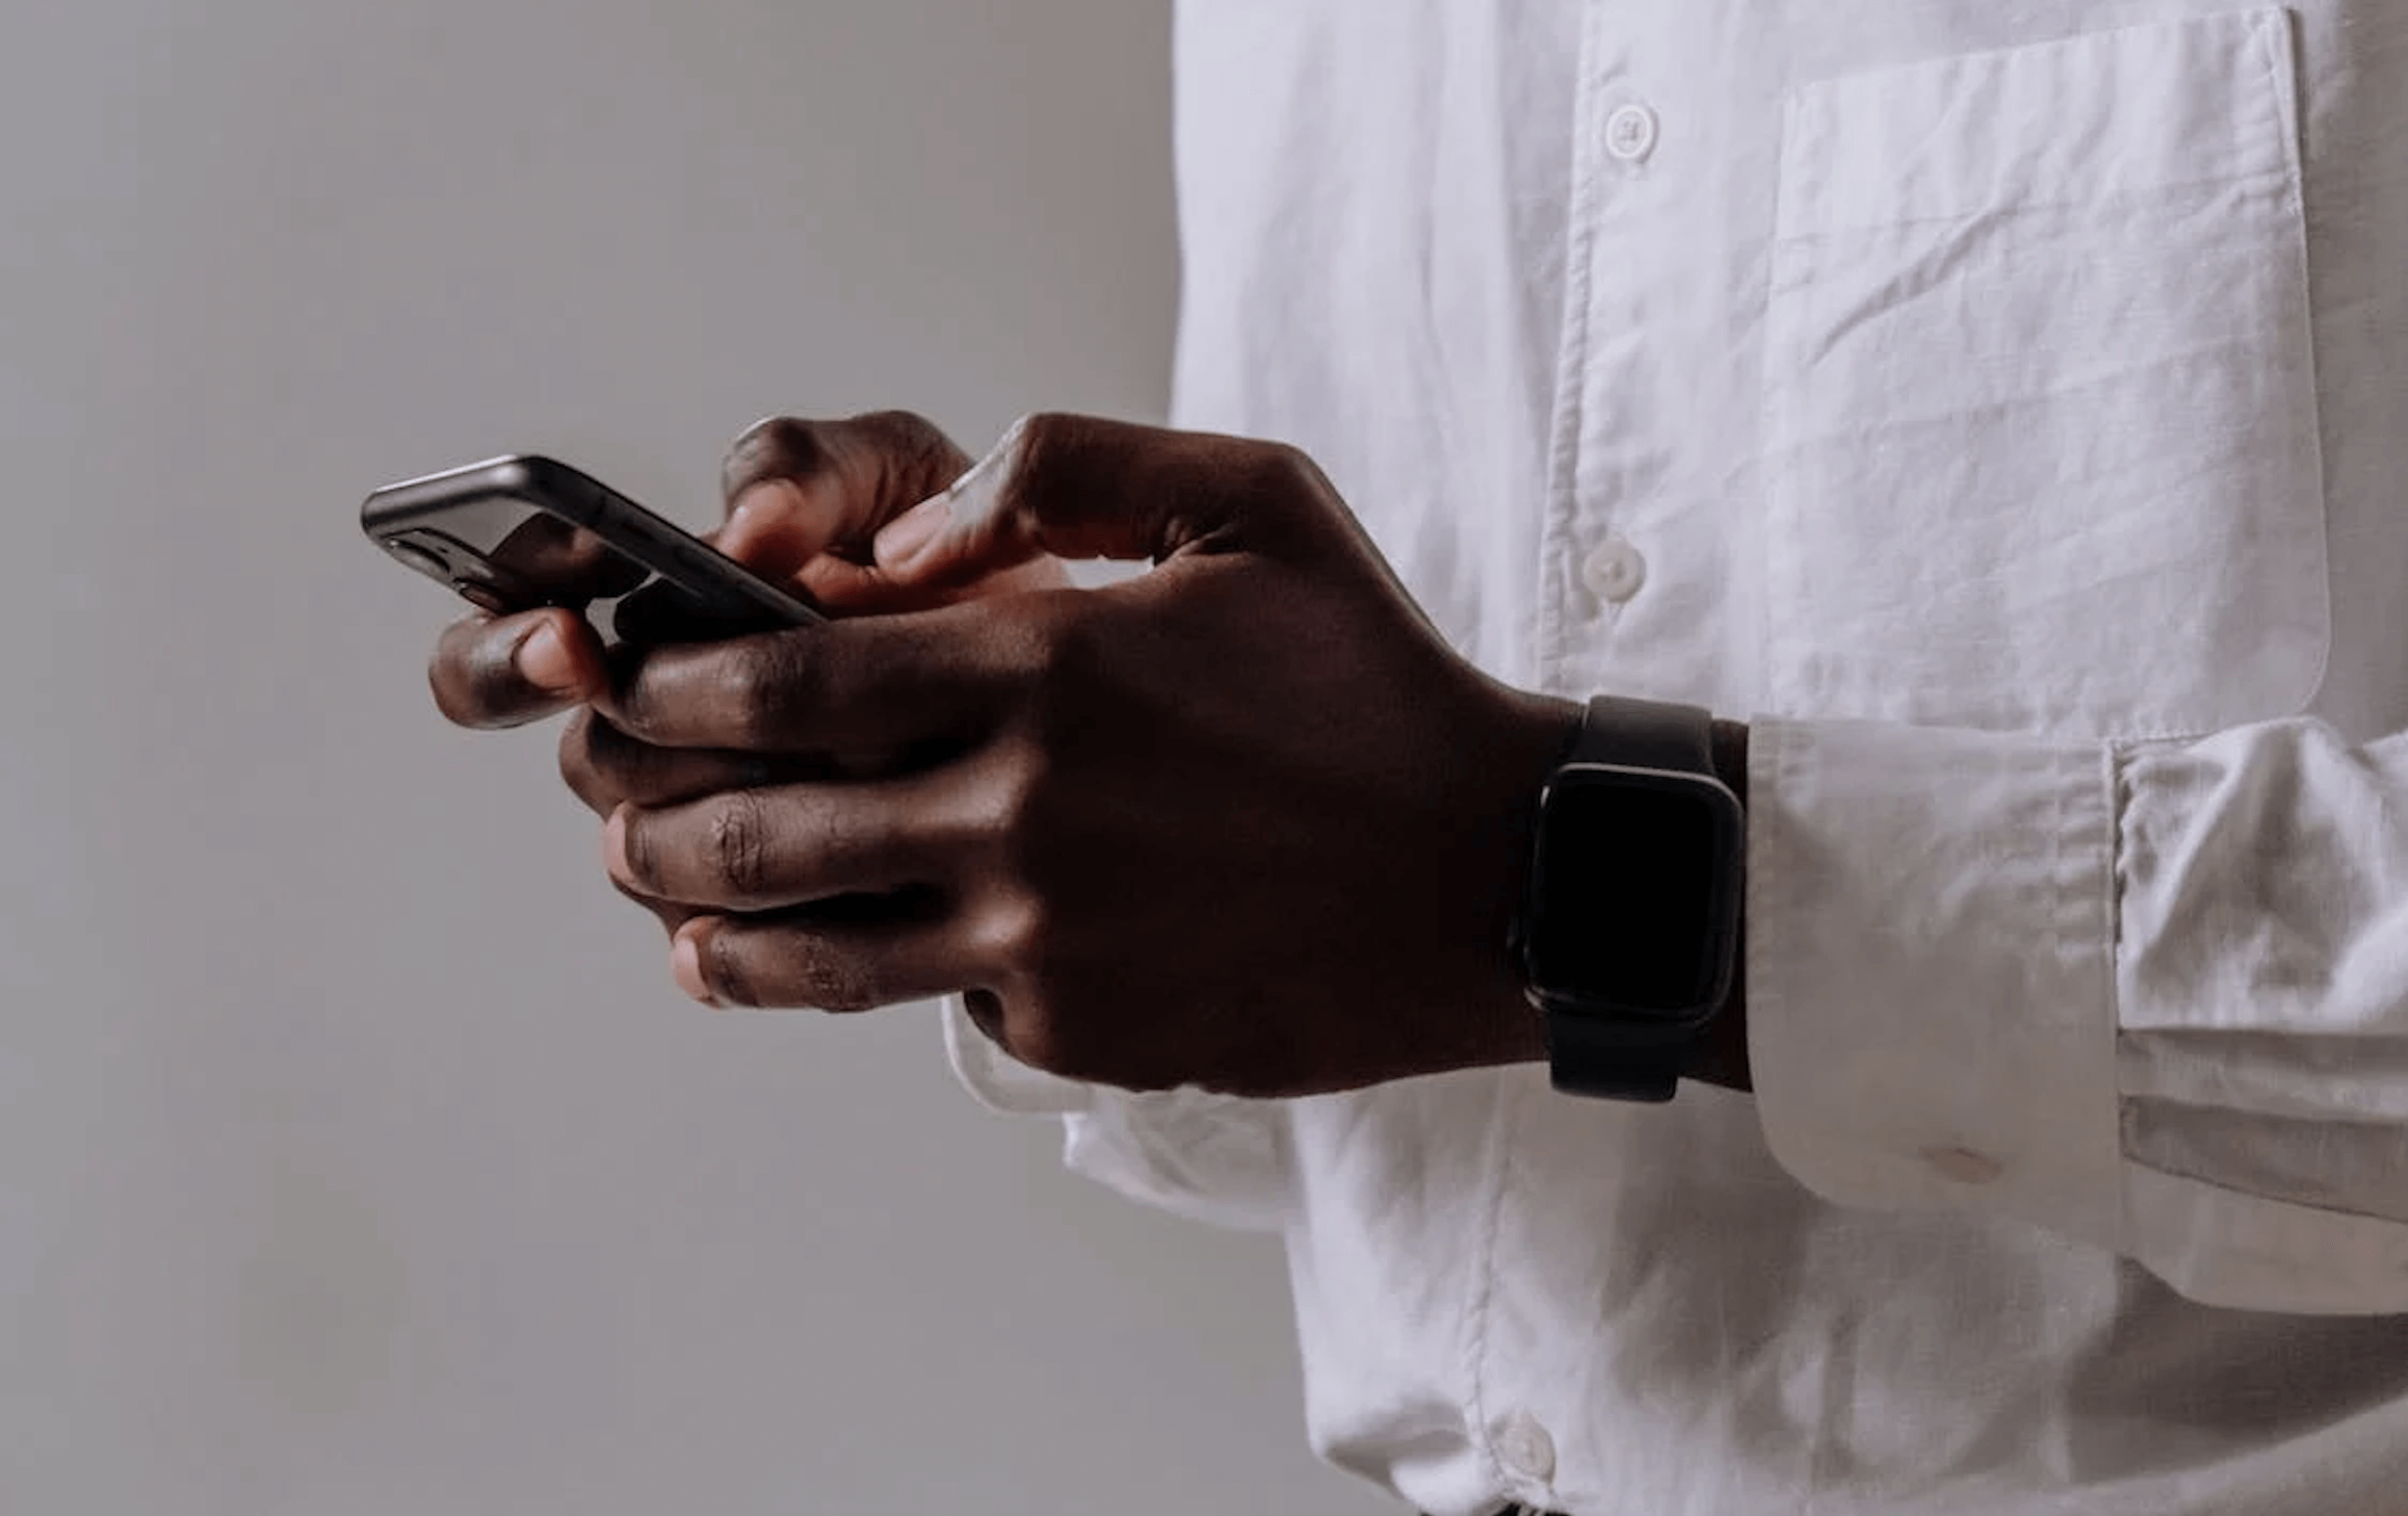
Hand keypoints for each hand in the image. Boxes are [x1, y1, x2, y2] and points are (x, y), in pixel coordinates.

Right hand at [423, 412, 1057, 928]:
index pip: (499, 638)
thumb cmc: (959, 556)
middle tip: (758, 722)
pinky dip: (797, 905)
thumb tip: (742, 528)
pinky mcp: (772, 926)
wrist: (1080, 679)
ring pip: (660, 859)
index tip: (566, 640)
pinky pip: (738, 943)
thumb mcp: (896, 476)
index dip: (505, 650)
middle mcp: (656, 732)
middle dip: (666, 742)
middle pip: (593, 762)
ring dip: (748, 819)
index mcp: (650, 614)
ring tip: (868, 775)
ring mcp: (707, 837)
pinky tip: (878, 869)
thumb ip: (809, 469)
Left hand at [584, 412, 1579, 1096]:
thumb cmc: (1373, 683)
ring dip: (703, 922)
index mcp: (1049, 665)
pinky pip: (928, 1006)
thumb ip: (1066, 468)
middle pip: (754, 828)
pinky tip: (840, 954)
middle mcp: (1024, 812)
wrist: (1495, 878)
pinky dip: (873, 975)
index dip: (666, 684)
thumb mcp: (1253, 502)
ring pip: (804, 951)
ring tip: (668, 904)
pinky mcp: (1079, 1033)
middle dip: (644, 812)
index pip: (779, 680)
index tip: (627, 680)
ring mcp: (1045, 941)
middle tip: (611, 799)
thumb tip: (902, 539)